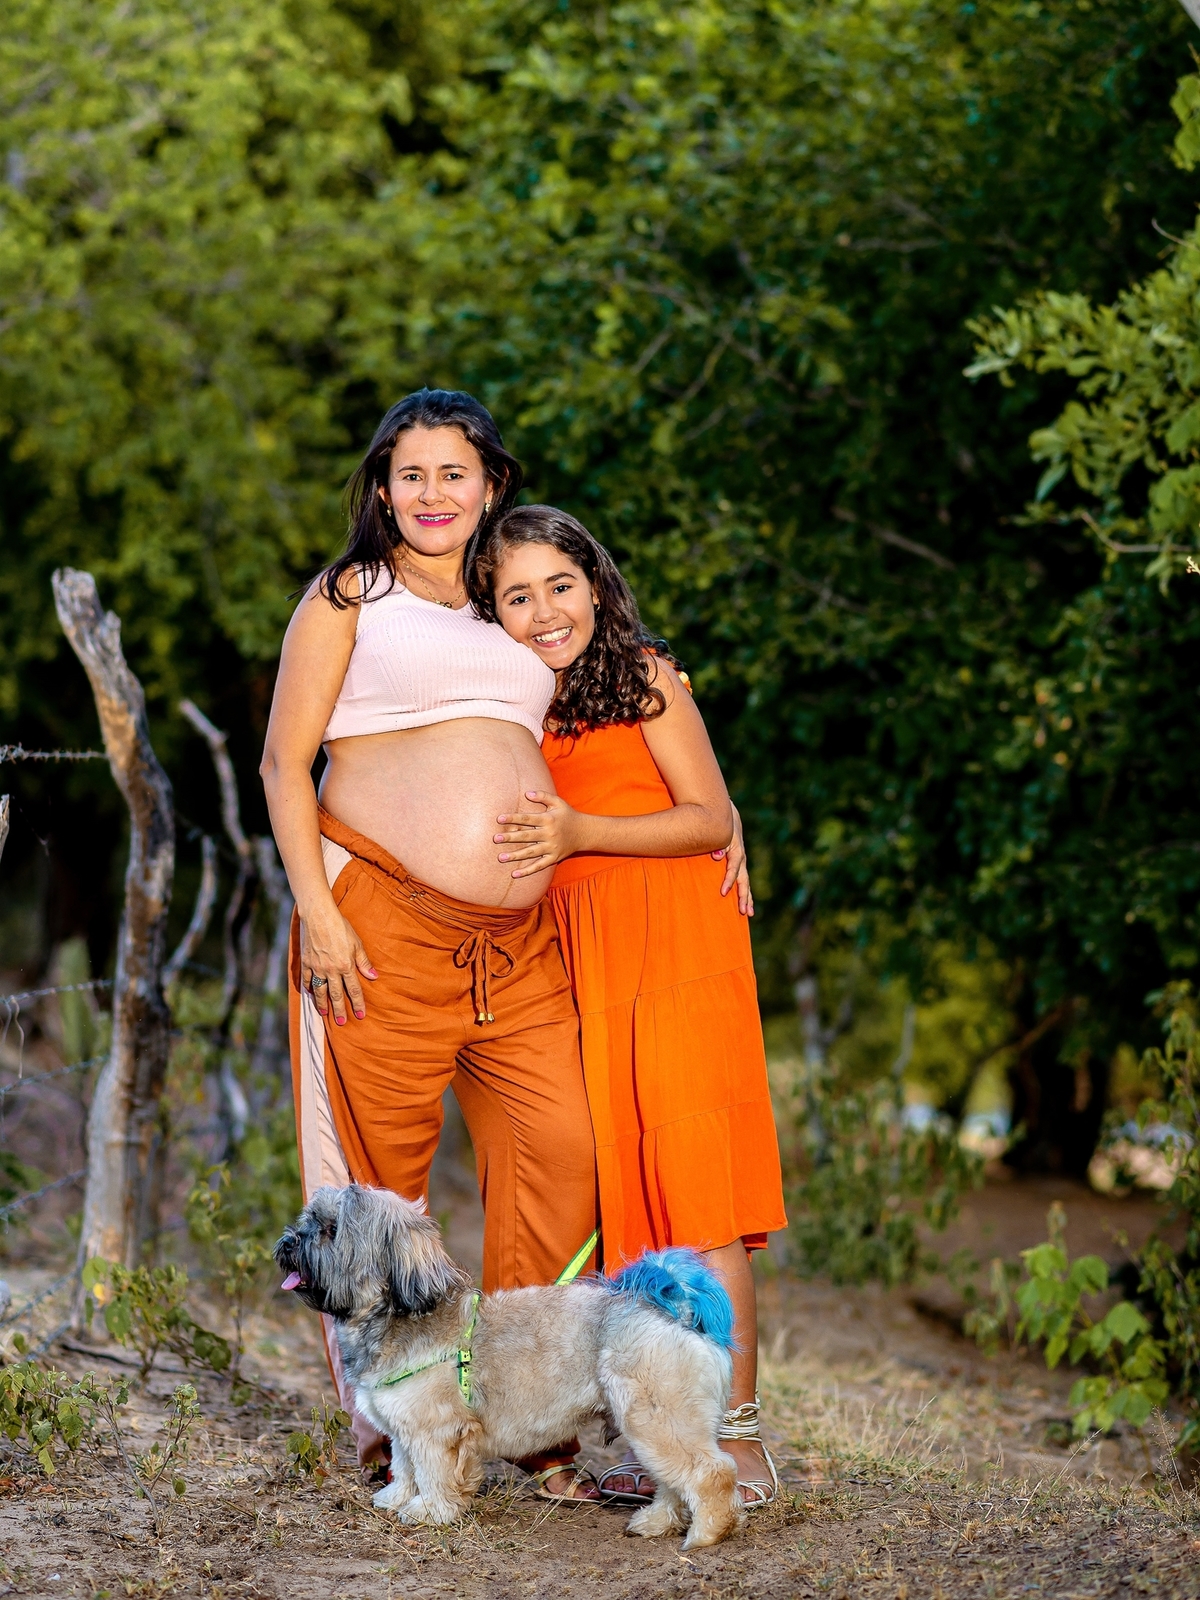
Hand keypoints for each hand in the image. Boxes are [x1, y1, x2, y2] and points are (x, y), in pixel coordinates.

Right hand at [300, 901, 376, 1024]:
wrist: (319, 916)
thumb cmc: (341, 927)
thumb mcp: (357, 944)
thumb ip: (364, 962)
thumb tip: (374, 977)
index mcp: (346, 966)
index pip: (354, 989)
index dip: (358, 1003)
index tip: (360, 1015)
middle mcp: (331, 970)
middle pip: (336, 994)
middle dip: (339, 1010)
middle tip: (342, 1022)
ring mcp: (317, 967)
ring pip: (320, 991)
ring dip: (323, 1003)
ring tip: (325, 1014)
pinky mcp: (306, 962)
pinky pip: (307, 979)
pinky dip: (308, 988)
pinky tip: (311, 994)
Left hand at [495, 791, 582, 879]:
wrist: (585, 832)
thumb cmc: (568, 815)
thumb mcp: (558, 802)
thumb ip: (543, 796)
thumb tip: (526, 793)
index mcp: (548, 819)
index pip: (527, 819)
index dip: (513, 818)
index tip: (499, 819)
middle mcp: (549, 834)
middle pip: (526, 836)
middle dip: (510, 837)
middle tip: (495, 838)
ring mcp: (551, 848)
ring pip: (530, 852)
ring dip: (515, 855)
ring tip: (500, 857)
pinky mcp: (553, 858)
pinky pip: (539, 866)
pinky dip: (527, 871)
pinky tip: (514, 874)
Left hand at [712, 807, 753, 915]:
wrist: (725, 814)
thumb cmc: (718, 823)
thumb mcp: (718, 830)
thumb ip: (716, 843)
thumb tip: (718, 856)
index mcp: (736, 850)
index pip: (734, 868)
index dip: (729, 880)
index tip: (724, 892)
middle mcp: (741, 857)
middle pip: (744, 879)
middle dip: (744, 896)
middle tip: (744, 912)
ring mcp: (741, 861)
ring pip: (745, 881)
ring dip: (746, 897)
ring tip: (748, 913)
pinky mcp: (738, 862)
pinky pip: (742, 879)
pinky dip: (744, 891)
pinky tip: (745, 903)